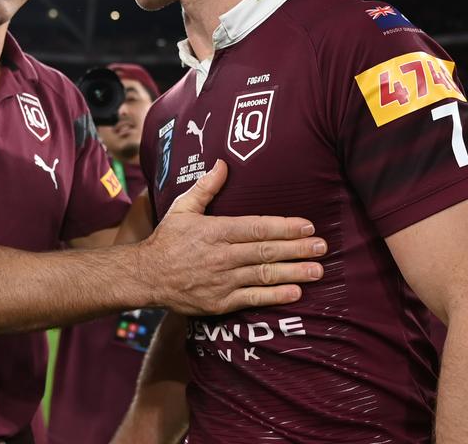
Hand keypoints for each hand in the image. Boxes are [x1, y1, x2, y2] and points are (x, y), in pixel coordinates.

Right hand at [138, 160, 326, 314]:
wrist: (145, 277)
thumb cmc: (167, 240)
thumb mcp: (182, 208)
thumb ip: (206, 187)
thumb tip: (223, 163)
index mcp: (215, 231)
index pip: (256, 228)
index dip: (284, 227)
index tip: (307, 226)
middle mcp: (221, 256)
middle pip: (265, 252)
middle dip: (297, 249)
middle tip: (322, 247)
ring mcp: (222, 281)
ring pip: (263, 276)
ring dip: (293, 273)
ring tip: (318, 270)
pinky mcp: (220, 302)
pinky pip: (253, 299)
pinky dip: (275, 297)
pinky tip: (296, 292)